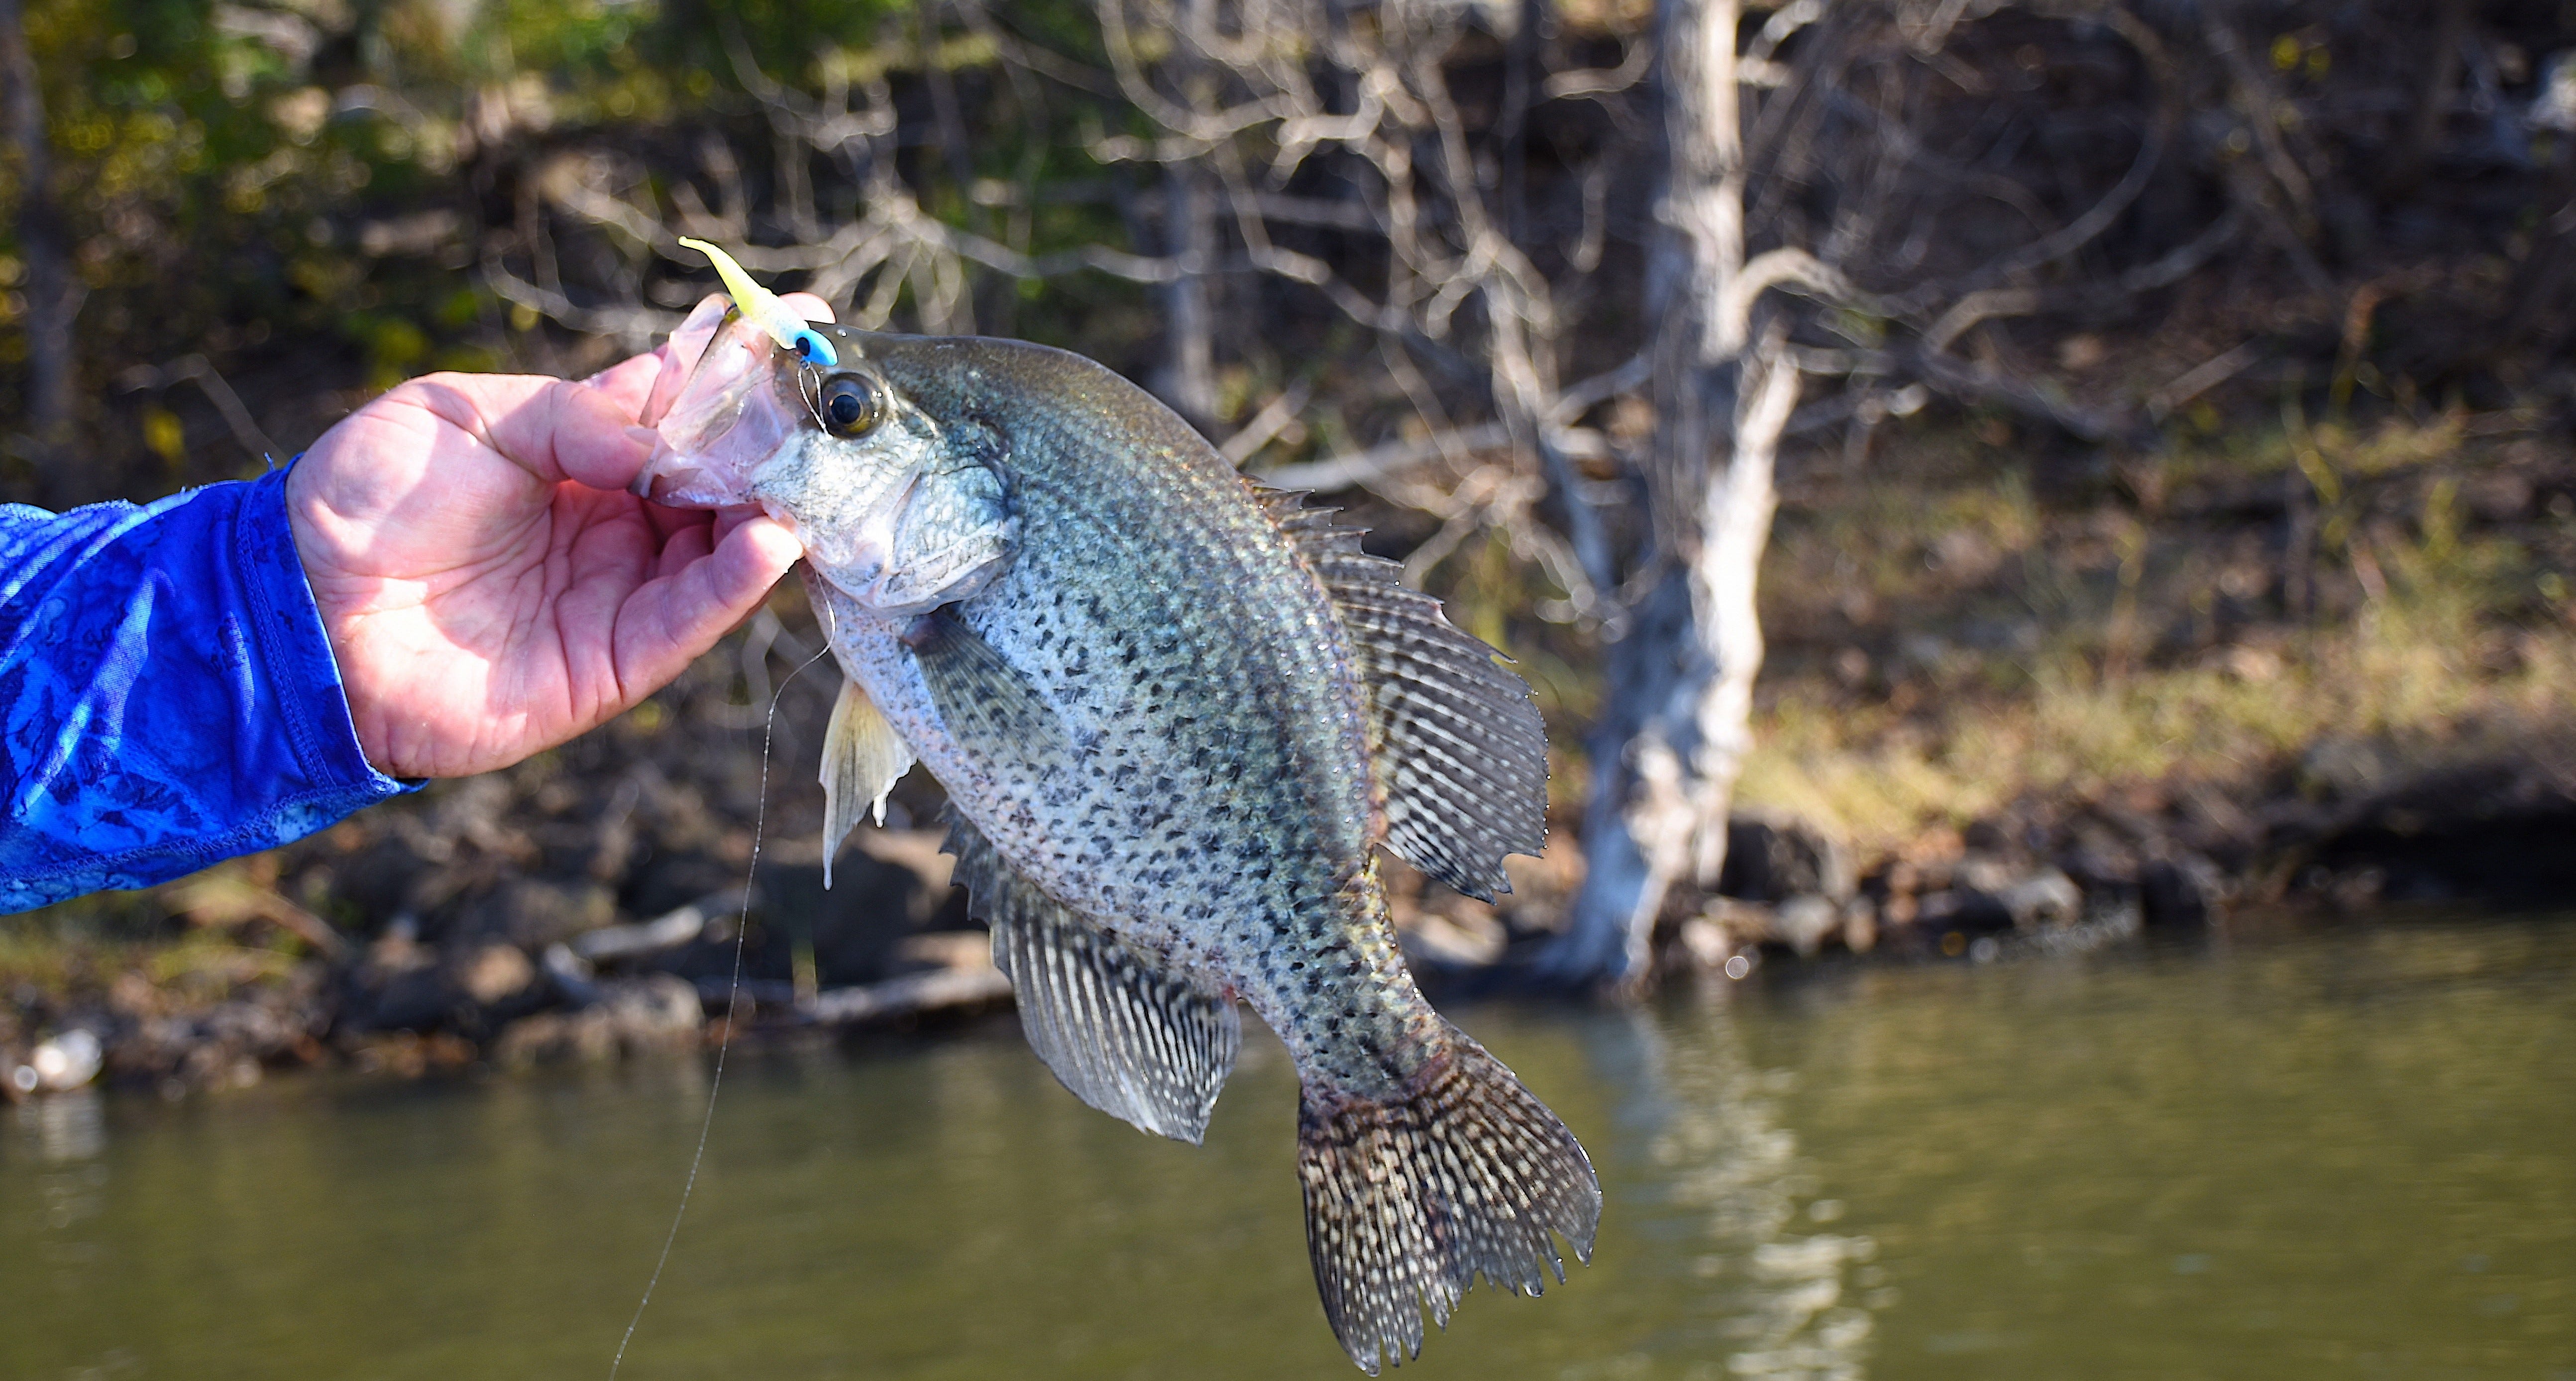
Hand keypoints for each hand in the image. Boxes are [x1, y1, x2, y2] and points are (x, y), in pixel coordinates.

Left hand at [286, 296, 825, 777]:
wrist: (300, 612)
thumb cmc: (360, 500)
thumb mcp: (460, 417)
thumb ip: (570, 415)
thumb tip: (664, 424)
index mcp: (576, 456)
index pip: (679, 411)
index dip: (739, 374)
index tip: (803, 325)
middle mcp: (613, 523)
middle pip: (721, 483)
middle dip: (773, 448)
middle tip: (823, 414)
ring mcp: (618, 592)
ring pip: (725, 550)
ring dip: (773, 512)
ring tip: (807, 477)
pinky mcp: (616, 661)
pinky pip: (693, 618)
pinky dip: (738, 582)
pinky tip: (770, 540)